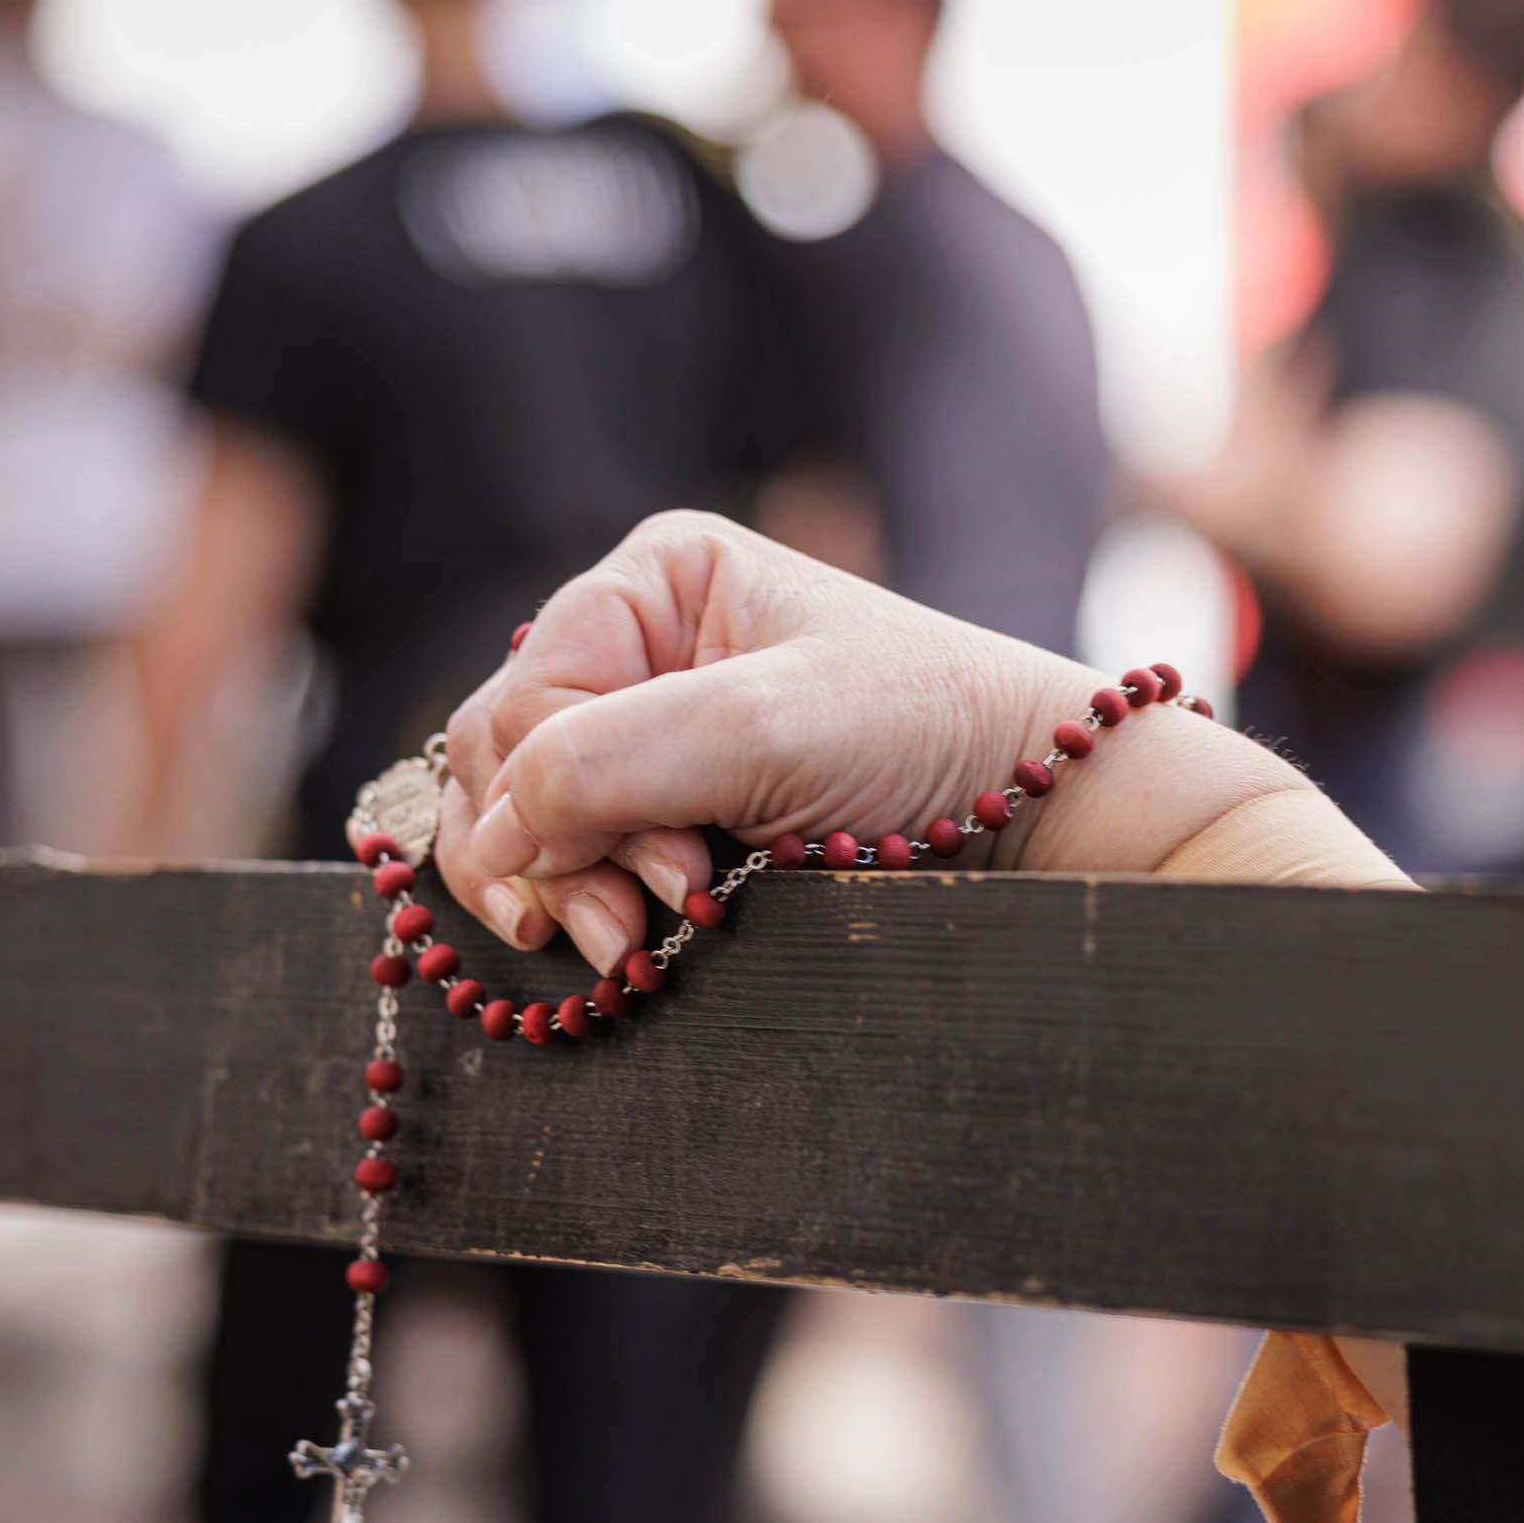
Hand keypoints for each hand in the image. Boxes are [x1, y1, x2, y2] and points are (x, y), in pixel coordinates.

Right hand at [436, 511, 1271, 975]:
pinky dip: (591, 906)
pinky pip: (573, 862)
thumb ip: (612, 764)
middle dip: (552, 852)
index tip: (657, 869)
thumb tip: (488, 837)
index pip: (522, 699)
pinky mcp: (671, 813)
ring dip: (568, 892)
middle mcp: (638, 648)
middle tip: (635, 925)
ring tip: (644, 940)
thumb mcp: (765, 728)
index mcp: (654, 581)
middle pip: (501, 765)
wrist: (1036, 807)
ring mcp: (651, 735)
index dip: (550, 797)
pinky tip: (637, 941)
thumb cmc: (922, 733)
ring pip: (524, 825)